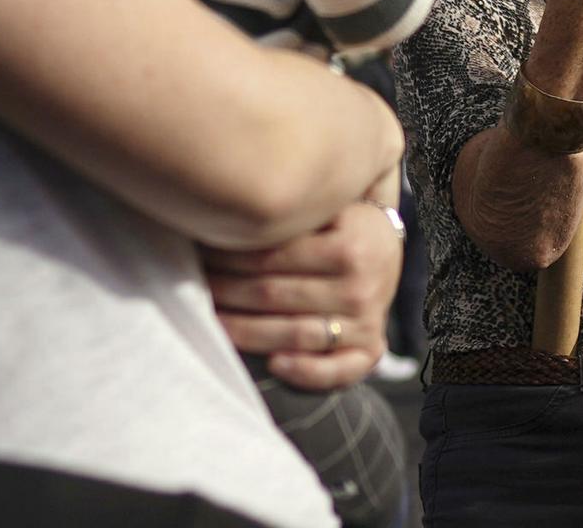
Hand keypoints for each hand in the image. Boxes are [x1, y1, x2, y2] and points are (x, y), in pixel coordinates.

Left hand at [205, 199, 402, 389]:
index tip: (201, 253)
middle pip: (276, 296)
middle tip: (196, 286)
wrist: (386, 252)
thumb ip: (292, 215)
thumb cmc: (343, 226)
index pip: (274, 256)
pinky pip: (336, 370)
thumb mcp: (329, 209)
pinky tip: (274, 365)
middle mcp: (361, 286)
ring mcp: (367, 321)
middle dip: (228, 292)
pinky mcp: (371, 350)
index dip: (230, 256)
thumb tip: (226, 216)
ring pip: (294, 334)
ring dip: (246, 332)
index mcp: (350, 247)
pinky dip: (305, 372)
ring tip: (213, 323)